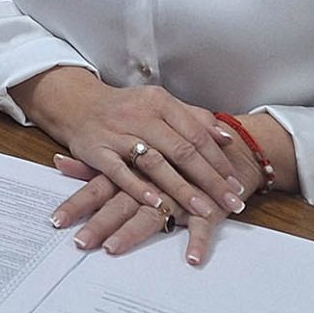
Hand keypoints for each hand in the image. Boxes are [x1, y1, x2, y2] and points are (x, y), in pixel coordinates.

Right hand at [18, 67, 256, 226]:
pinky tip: (157, 203)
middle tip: (232, 203)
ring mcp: (117, 133)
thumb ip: (193, 118)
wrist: (77, 103)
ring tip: (204, 209)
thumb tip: (225, 138)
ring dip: (181, 189)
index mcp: (160, 102)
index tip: (236, 184)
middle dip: (210, 180)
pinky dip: (139, 188)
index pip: (196, 134)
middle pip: (182, 151)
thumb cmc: (125, 108)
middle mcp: (140, 116)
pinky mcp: (96, 150)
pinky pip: (120, 172)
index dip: (218, 160)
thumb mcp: (159, 105)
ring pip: (155, 163)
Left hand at [49, 154, 218, 264]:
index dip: (78, 204)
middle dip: (99, 224)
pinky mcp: (206, 205)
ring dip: (132, 233)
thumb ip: (94, 162)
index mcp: (132, 171)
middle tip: (80, 243)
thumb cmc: (171, 152)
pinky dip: (199, 241)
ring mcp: (177, 194)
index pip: (98, 188)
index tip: (57, 220)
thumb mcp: (132, 155)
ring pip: (152, 215)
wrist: (227, 148)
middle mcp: (151, 182)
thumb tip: (58, 160)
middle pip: (119, 204)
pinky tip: (193, 258)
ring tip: (113, 249)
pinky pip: (204, 225)